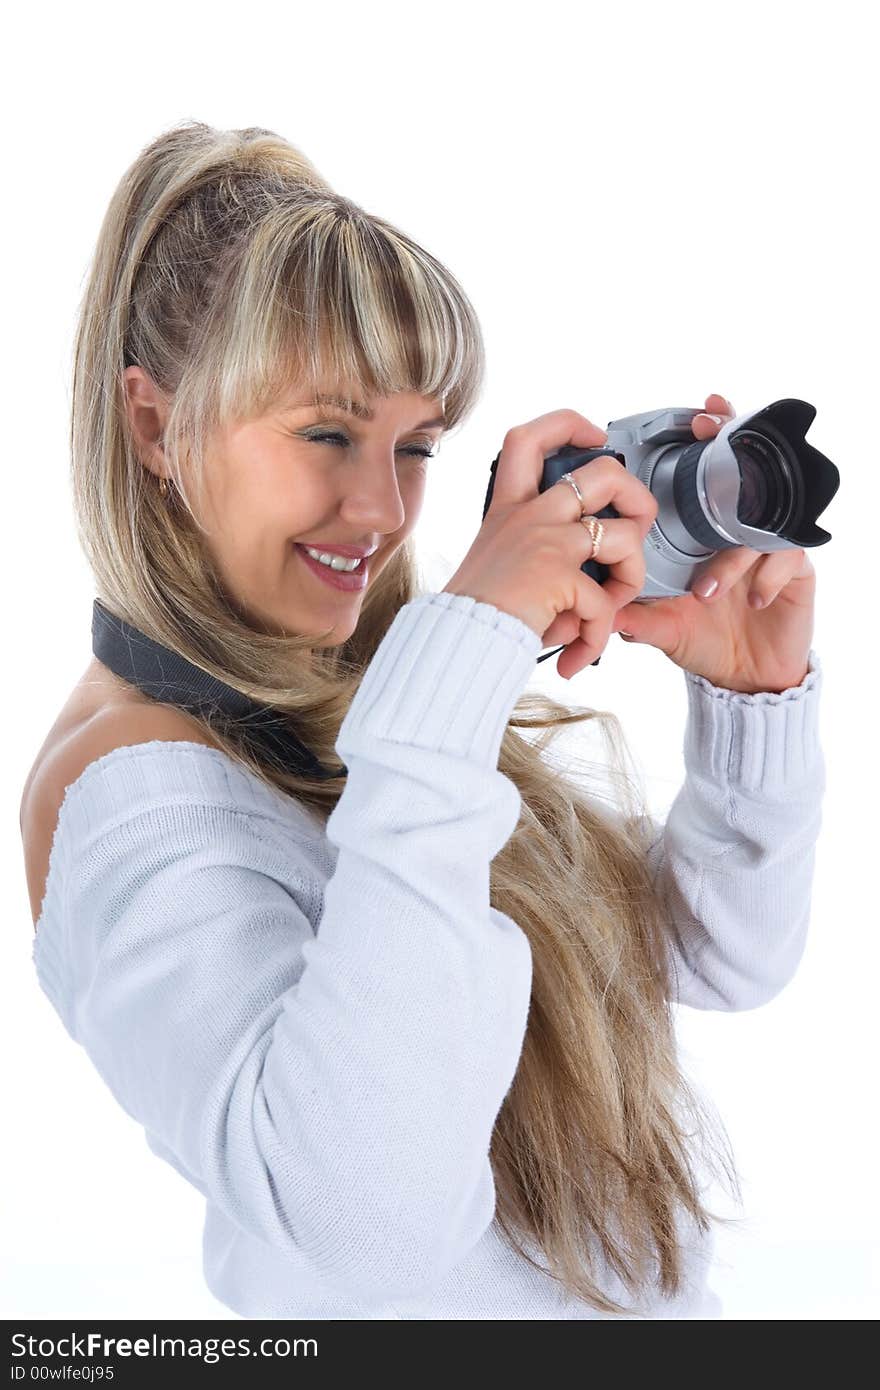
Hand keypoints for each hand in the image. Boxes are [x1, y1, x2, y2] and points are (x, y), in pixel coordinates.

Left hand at [610, 393, 815, 693]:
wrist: (745, 681)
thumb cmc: (703, 641)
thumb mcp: (661, 628)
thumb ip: (635, 615)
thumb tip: (599, 608)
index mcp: (702, 535)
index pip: (709, 478)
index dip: (708, 444)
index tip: (695, 421)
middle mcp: (735, 533)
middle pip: (748, 476)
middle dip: (734, 450)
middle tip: (713, 433)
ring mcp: (767, 549)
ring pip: (760, 524)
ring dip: (731, 556)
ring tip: (707, 590)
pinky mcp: (797, 572)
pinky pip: (789, 558)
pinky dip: (766, 577)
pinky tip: (753, 599)